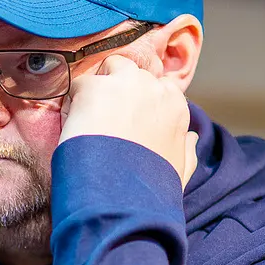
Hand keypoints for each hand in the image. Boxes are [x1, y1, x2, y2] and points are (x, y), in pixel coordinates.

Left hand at [58, 52, 196, 185]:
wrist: (120, 196)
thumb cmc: (151, 189)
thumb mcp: (180, 170)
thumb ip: (188, 150)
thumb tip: (191, 137)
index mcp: (175, 105)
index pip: (160, 86)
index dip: (141, 100)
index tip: (129, 118)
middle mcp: (152, 88)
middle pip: (132, 72)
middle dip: (119, 89)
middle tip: (105, 118)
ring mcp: (123, 84)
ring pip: (107, 68)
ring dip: (98, 87)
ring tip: (89, 119)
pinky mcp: (94, 89)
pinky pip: (78, 85)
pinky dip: (72, 104)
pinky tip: (74, 128)